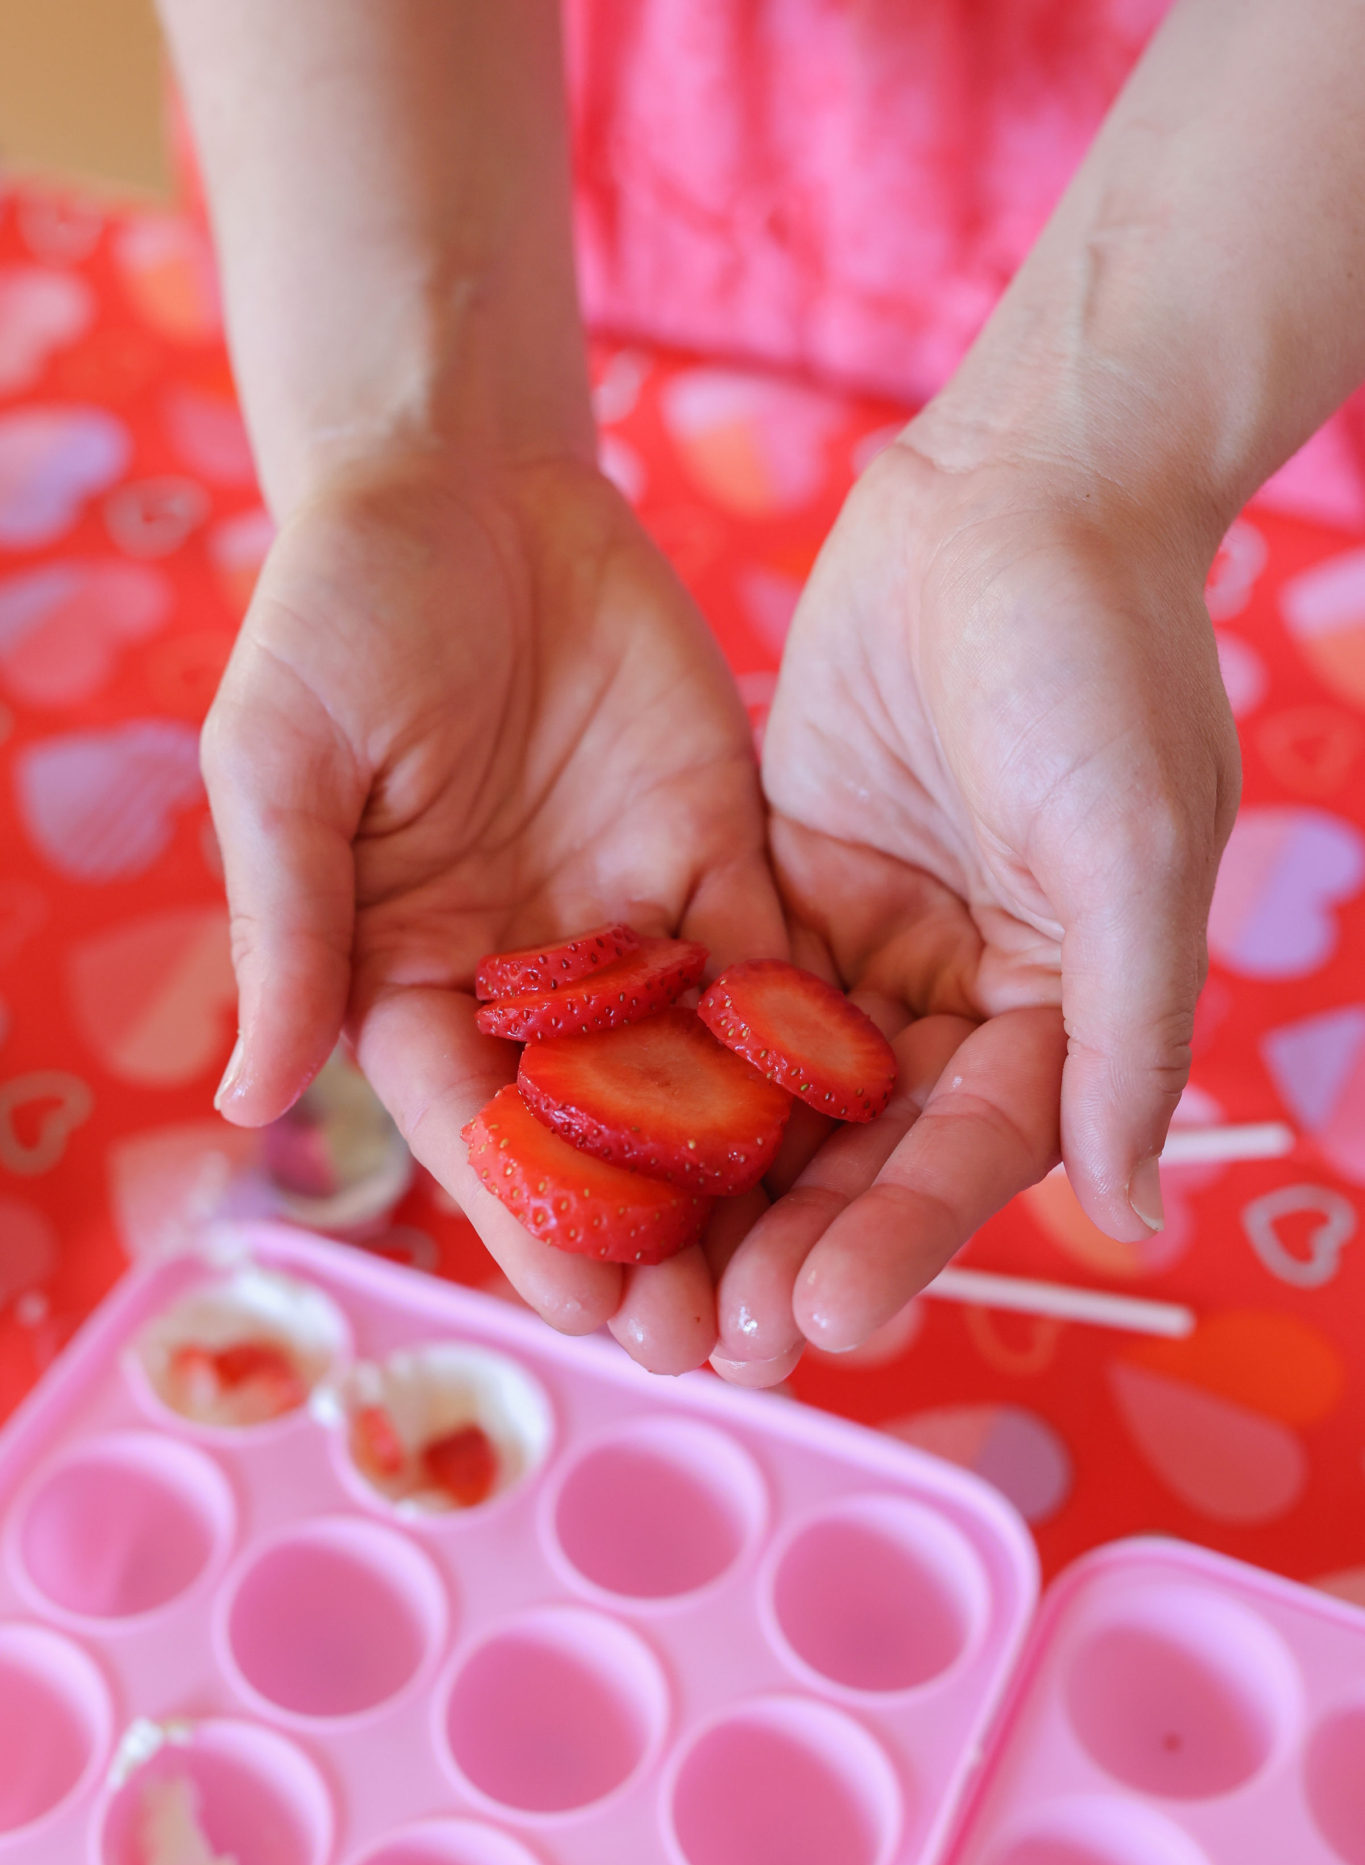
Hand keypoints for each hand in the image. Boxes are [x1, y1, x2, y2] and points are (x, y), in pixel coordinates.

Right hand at [204, 447, 783, 1370]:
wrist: (465, 482)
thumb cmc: (338, 616)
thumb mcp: (284, 766)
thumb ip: (288, 926)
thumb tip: (248, 1098)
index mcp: (408, 977)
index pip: (475, 1127)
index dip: (530, 1221)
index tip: (593, 1311)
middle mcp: (527, 980)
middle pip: (599, 1137)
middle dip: (657, 1236)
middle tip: (721, 1340)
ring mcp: (629, 927)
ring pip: (697, 1081)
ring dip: (749, 1182)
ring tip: (807, 1276)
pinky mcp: (716, 862)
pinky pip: (772, 968)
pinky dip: (813, 1048)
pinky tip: (871, 1126)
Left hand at [712, 440, 1239, 1380]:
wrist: (1018, 490)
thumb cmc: (1102, 665)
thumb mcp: (1134, 855)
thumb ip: (1127, 1038)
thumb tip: (1130, 1218)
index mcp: (1056, 1011)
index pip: (969, 1157)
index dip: (899, 1239)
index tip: (820, 1315)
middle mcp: (959, 999)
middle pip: (863, 1150)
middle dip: (790, 1242)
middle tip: (707, 1336)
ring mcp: (863, 945)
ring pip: (779, 1093)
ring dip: (717, 1183)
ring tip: (639, 1274)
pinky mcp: (782, 883)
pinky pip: (717, 995)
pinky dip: (665, 1062)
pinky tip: (593, 1132)